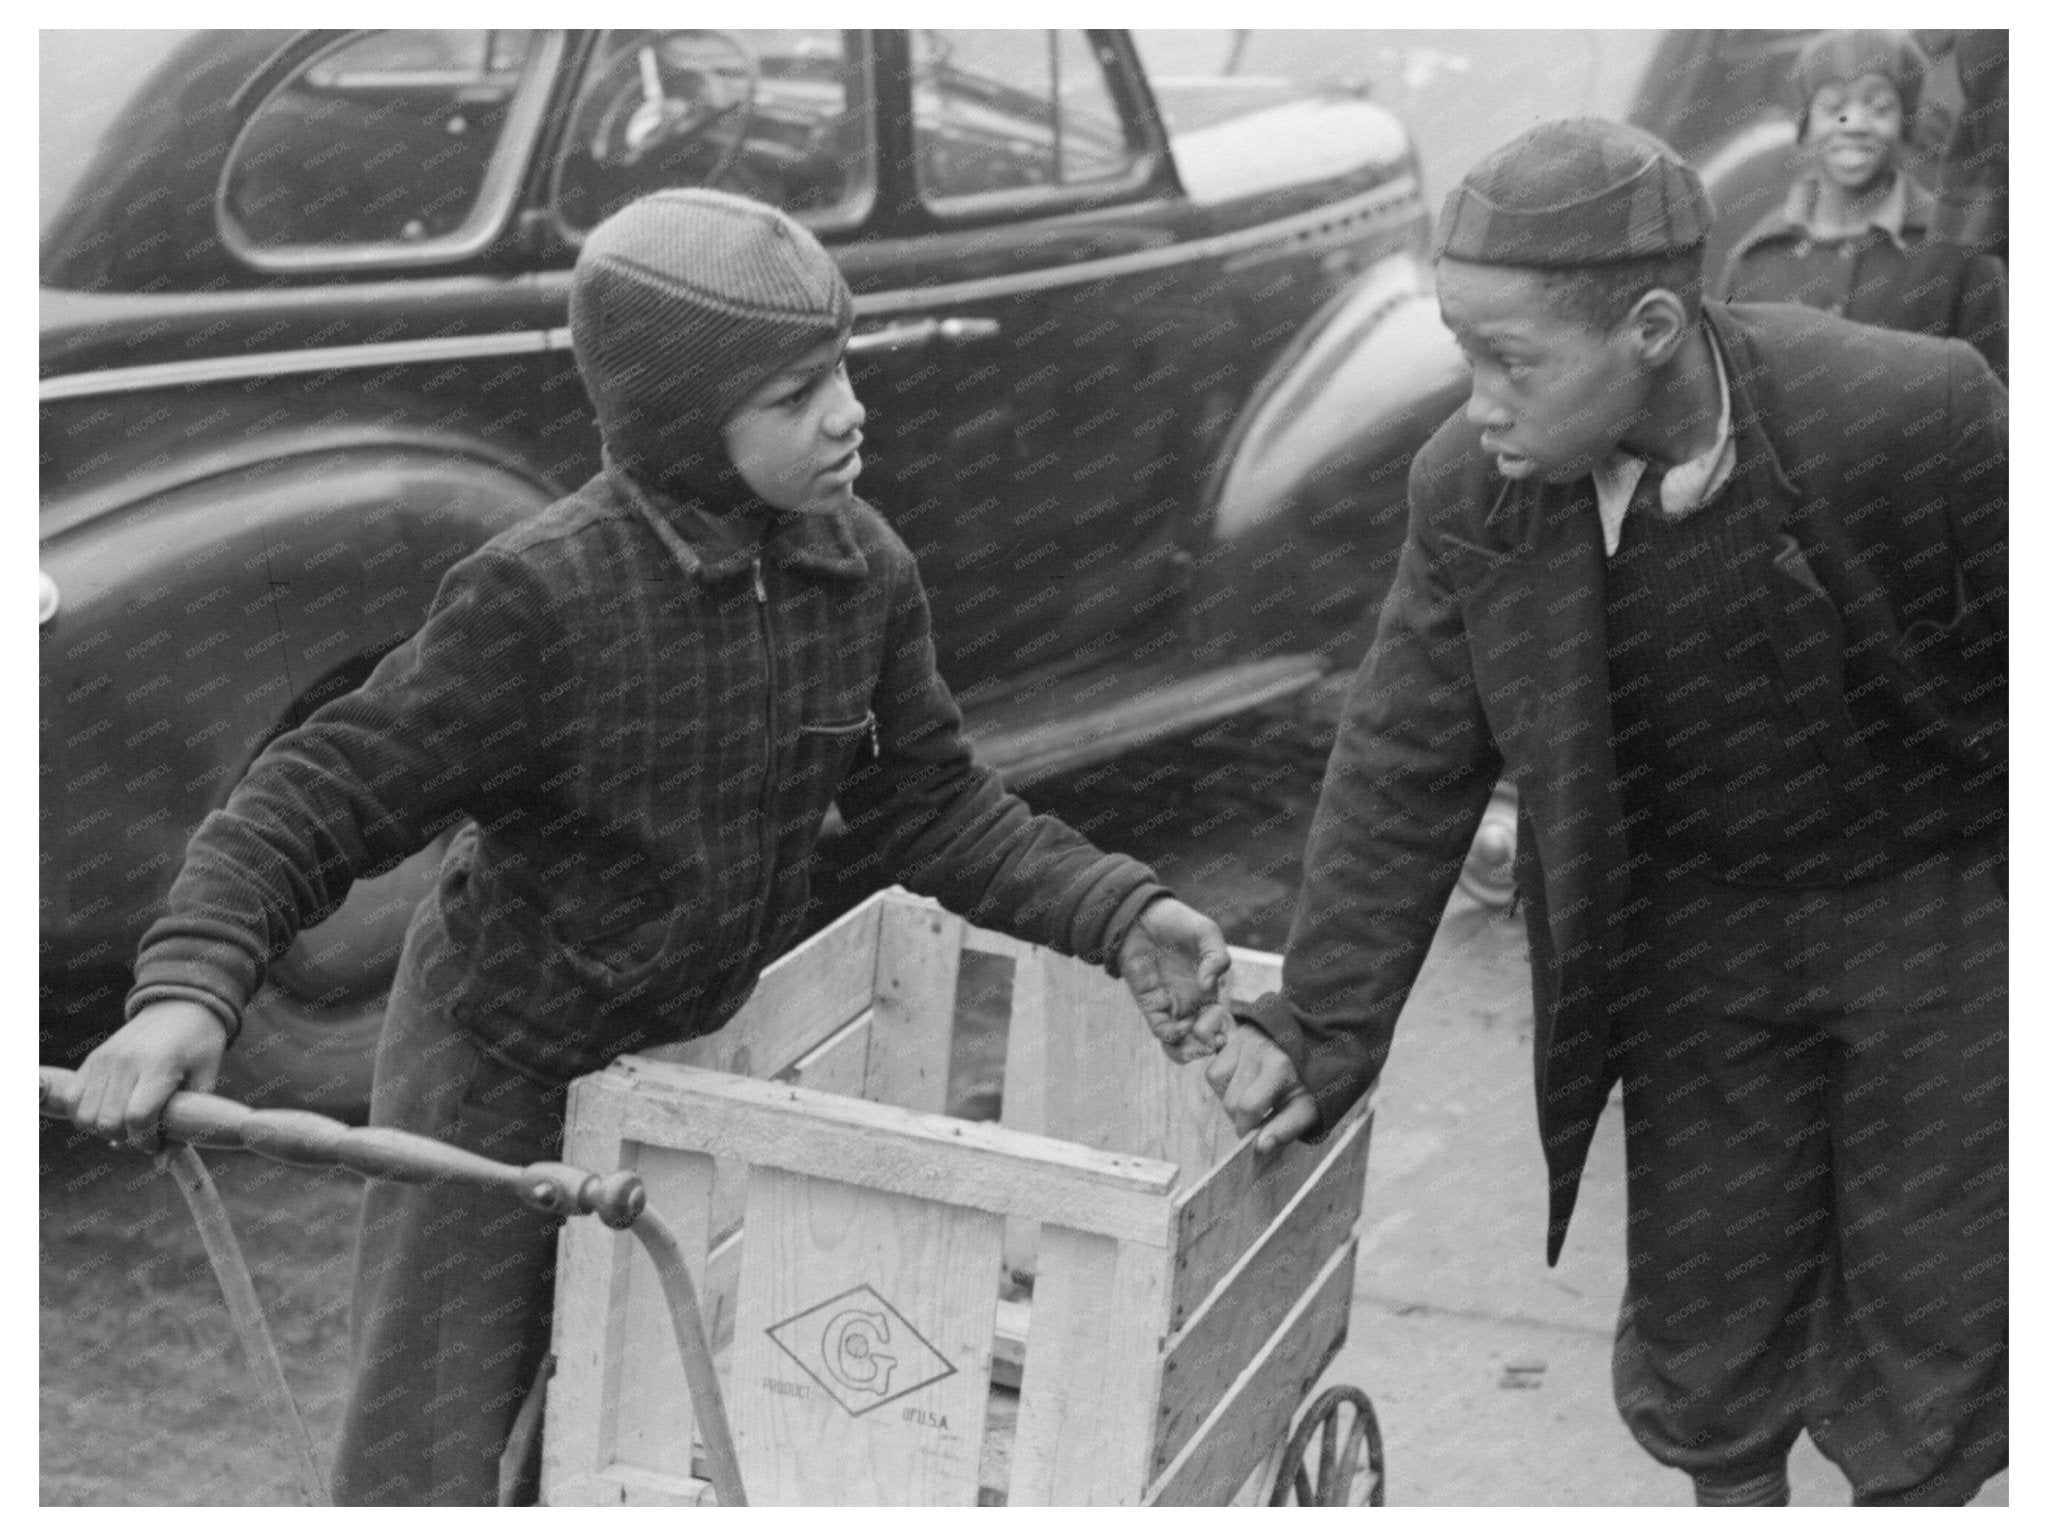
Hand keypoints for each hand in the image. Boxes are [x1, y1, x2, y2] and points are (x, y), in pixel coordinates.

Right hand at [69, 1000, 229, 1148]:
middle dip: (125, 1139)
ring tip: (127, 1124)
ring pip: (84, 1115)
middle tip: (144, 1135)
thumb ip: (185, 1122)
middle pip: (108, 1121)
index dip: (145, 1141)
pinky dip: (85, 1115)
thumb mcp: (205, 1080)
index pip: (137, 1117)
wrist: (180, 1007)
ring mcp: (104, 1060)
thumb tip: (162, 1163)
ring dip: (103, 1130)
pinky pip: (73, 1099)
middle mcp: (125, 1062)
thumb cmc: (199, 1046)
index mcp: (159, 1065)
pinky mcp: (92, 1060)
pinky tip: (108, 1113)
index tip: (158, 1143)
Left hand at [1117, 896, 1231, 1063]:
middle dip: (1206, 1047)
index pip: (1222, 1020)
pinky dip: (1169, 1037)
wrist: (1141, 916)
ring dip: (1186, 1050)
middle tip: (1205, 1041)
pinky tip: (1174, 1030)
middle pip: (1203, 1038)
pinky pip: (1161, 1029)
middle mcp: (1192, 1001)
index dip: (1224, 1032)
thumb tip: (1208, 985)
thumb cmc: (1178, 922)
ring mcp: (1171, 1004)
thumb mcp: (1205, 932)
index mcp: (1211, 988)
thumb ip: (1216, 956)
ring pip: (1181, 1041)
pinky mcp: (1149, 1004)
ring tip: (1190, 1048)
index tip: (1221, 1032)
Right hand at [1205, 1022, 1319, 1152]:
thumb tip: (1260, 1147)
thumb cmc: (1307, 1082)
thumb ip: (1286, 1128)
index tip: (1256, 1135)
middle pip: (1230, 1100)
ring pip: (1216, 1081)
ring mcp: (1242, 1040)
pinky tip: (1241, 1083)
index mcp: (1278, 1065)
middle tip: (1260, 1115)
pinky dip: (1222, 1081)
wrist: (1311, 1047)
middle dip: (1241, 1116)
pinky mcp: (1232, 1037)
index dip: (1247, 1128)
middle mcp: (1256, 1049)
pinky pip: (1213, 1068)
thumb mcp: (1307, 1107)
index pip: (1248, 1106)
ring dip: (1229, 1097)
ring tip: (1250, 1096)